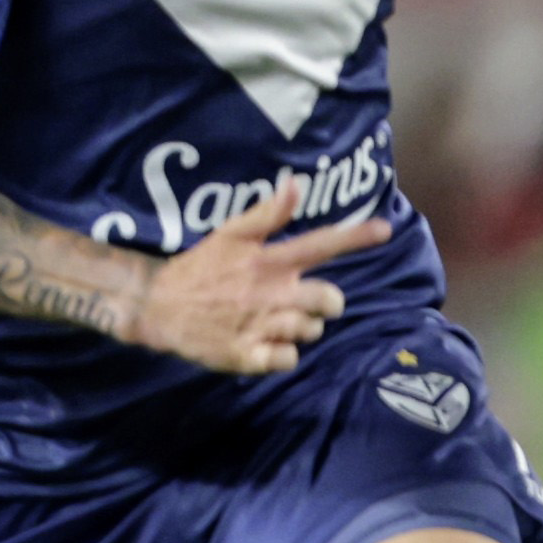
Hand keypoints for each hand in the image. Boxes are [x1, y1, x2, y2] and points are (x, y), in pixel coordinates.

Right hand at [130, 179, 390, 374]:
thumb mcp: (230, 234)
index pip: (320, 244)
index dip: (355, 237)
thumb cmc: (200, 268)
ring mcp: (260, 326)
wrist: (157, 307)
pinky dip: (282, 354)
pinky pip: (288, 359)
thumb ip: (268, 213)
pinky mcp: (248, 356)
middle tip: (304, 298)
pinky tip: (265, 342)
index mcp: (268, 261)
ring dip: (302, 326)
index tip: (385, 230)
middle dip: (326, 301)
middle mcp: (270, 293)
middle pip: (329, 300)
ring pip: (311, 331)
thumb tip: (297, 183)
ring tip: (275, 318)